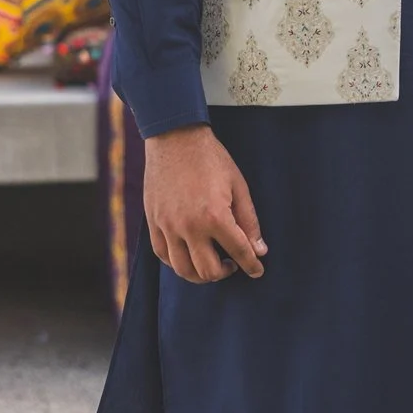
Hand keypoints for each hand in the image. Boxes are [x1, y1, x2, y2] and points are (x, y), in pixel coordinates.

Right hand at [143, 125, 266, 284]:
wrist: (175, 138)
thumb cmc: (211, 159)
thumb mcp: (238, 186)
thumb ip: (249, 221)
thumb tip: (259, 250)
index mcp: (215, 216)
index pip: (239, 252)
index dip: (252, 265)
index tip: (257, 271)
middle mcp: (189, 227)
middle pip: (208, 271)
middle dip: (225, 272)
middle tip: (232, 262)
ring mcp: (167, 226)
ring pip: (183, 270)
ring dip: (200, 274)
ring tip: (212, 263)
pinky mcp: (153, 222)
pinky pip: (163, 255)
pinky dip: (178, 262)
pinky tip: (189, 255)